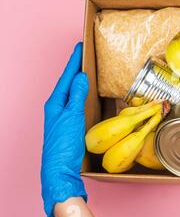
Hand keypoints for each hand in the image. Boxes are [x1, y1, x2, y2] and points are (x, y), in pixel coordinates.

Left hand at [42, 42, 88, 216]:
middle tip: (84, 55)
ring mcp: (62, 116)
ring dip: (79, 81)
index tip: (80, 47)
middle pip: (67, 82)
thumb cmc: (64, 144)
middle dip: (75, 68)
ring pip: (71, 93)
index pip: (66, 76)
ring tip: (87, 70)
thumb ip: (77, 95)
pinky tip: (88, 95)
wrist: (59, 170)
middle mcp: (57, 107)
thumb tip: (81, 77)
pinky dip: (82, 94)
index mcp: (55, 102)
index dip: (73, 61)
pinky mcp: (69, 125)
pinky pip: (76, 103)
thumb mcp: (72, 116)